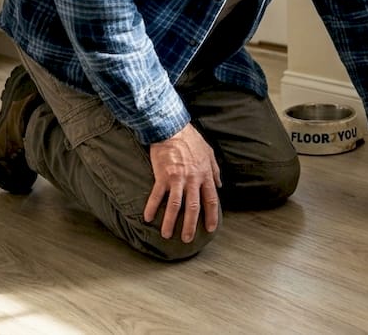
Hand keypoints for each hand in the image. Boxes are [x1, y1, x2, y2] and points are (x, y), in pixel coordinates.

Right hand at [144, 123, 221, 241]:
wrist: (173, 128)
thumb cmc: (191, 140)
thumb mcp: (209, 153)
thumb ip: (215, 170)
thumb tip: (220, 185)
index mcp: (205, 175)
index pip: (211, 200)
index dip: (212, 215)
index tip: (210, 228)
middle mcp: (192, 180)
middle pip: (193, 208)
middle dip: (190, 225)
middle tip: (187, 239)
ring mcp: (177, 179)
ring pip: (175, 206)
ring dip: (170, 222)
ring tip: (166, 235)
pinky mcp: (162, 176)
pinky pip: (157, 195)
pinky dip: (152, 207)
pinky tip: (147, 218)